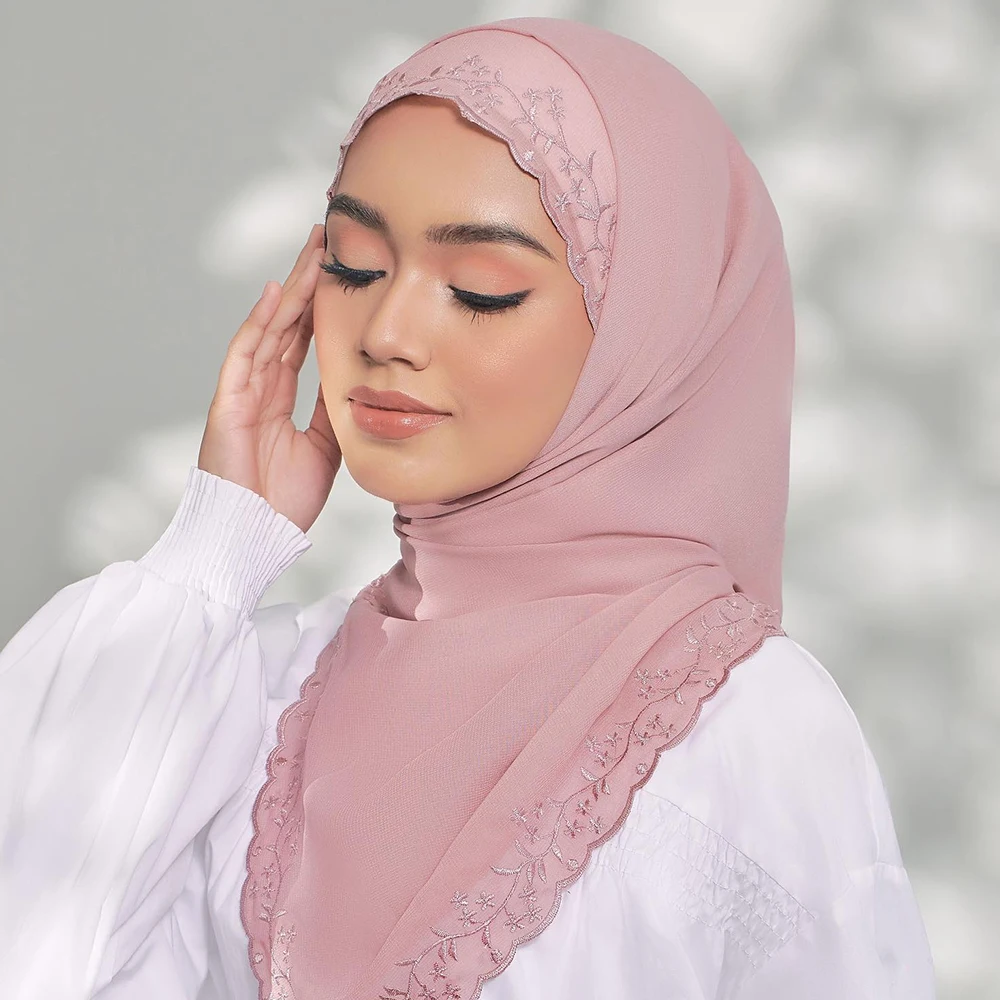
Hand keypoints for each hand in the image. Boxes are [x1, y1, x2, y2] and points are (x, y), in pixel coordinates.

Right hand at [197, 223, 340, 533]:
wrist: (254, 536)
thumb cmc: (283, 501)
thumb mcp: (326, 448)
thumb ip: (335, 411)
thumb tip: (358, 381)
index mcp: (279, 397)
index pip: (302, 339)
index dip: (320, 306)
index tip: (343, 273)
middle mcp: (260, 386)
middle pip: (286, 322)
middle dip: (307, 281)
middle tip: (327, 240)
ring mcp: (242, 390)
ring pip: (269, 327)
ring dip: (292, 288)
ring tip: (312, 250)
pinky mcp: (229, 402)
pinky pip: (245, 354)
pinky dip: (259, 322)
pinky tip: (277, 292)